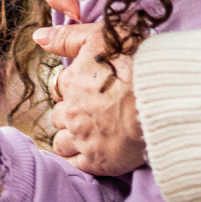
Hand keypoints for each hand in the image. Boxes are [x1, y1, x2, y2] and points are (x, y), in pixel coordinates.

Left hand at [34, 23, 146, 175]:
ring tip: (87, 135)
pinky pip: (74, 165)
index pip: (61, 86)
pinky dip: (76, 160)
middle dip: (70, 113)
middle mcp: (72, 112)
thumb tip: (38, 37)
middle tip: (90, 112)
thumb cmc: (136, 62)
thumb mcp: (101, 36)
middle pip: (59, 115)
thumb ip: (68, 37)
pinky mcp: (98, 161)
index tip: (88, 88)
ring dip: (69, 138)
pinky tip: (86, 155)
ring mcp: (83, 138)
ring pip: (61, 142)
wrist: (161, 97)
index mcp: (72, 82)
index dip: (73, 86)